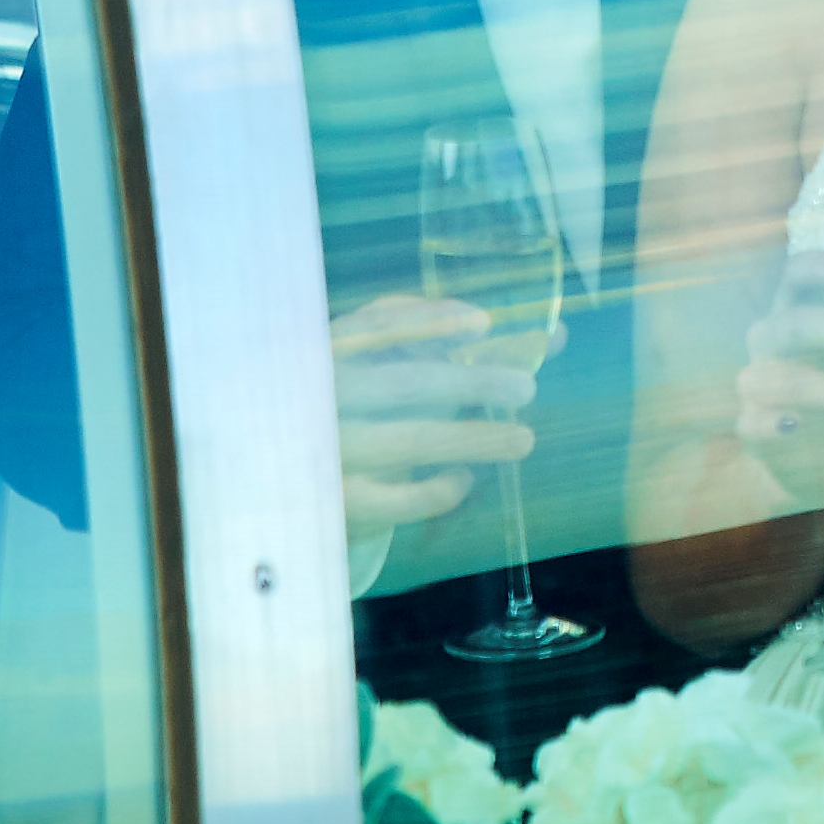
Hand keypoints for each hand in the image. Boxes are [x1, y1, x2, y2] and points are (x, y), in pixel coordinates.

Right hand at [334, 293, 539, 538]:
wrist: (297, 487)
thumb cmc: (357, 410)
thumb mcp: (377, 366)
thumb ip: (434, 342)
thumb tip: (507, 326)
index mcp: (329, 350)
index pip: (378, 325)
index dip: (430, 321)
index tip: (484, 323)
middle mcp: (324, 394)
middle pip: (406, 383)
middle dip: (471, 382)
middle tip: (526, 388)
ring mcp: (331, 450)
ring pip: (410, 439)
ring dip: (473, 438)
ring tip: (523, 439)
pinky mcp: (342, 502)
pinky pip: (401, 499)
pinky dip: (439, 488)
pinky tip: (465, 479)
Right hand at [730, 253, 823, 517]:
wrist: (814, 462)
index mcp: (803, 310)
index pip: (800, 273)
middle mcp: (772, 340)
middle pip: (794, 322)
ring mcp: (757, 385)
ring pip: (781, 377)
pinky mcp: (751, 428)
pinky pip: (753, 422)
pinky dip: (773, 424)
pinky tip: (798, 428)